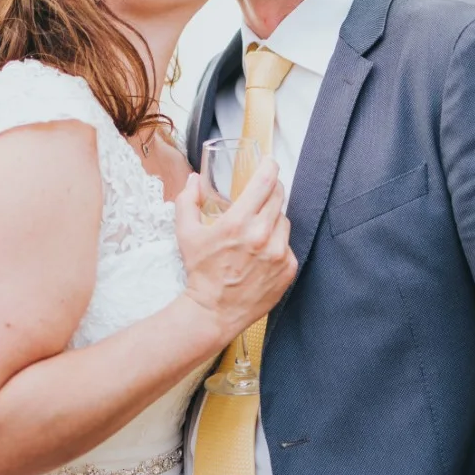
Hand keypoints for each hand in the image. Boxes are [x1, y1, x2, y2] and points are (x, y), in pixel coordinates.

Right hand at [174, 159, 296, 343]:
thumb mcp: (186, 234)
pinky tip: (262, 253)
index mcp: (238, 223)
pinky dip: (277, 243)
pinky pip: (287, 244)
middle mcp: (262, 236)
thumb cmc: (200, 272)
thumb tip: (192, 179)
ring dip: (273, 219)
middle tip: (260, 195)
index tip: (269, 162)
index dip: (270, 166)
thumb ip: (187, 201)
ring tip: (255, 232)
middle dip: (271, 191)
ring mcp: (278, 253)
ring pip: (284, 220)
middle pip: (278, 197)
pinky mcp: (288, 268)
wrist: (214, 311)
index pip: (265, 182)